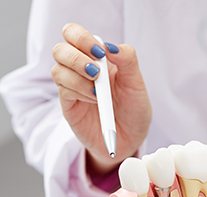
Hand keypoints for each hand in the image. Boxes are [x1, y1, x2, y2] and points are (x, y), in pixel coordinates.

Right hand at [51, 23, 150, 173]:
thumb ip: (127, 61)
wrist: (130, 140)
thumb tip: (110, 46)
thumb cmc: (134, 110)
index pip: (75, 34)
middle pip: (60, 49)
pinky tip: (94, 100)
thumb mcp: (137, 85)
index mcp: (97, 58)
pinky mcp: (68, 104)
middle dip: (76, 57)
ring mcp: (72, 86)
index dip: (82, 38)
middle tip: (96, 71)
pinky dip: (79, 91)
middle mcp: (80, 69)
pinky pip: (63, 90)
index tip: (100, 53)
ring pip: (58, 69)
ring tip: (98, 92)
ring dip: (78, 77)